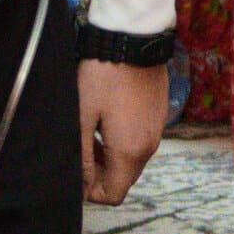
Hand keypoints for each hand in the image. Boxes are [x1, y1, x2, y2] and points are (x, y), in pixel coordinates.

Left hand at [80, 57, 169, 202]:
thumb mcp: (83, 116)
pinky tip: (106, 120)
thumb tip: (80, 184)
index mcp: (130, 151)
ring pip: (131, 161)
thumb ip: (82, 155)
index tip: (76, 174)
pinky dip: (122, 142)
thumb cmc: (103, 75)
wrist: (132, 39)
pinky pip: (139, 142)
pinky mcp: (158, 116)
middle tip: (79, 151)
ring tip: (88, 133)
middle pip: (124, 179)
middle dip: (100, 175)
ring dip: (109, 157)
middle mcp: (149, 147)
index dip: (91, 193)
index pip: (114, 194)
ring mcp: (156, 131)